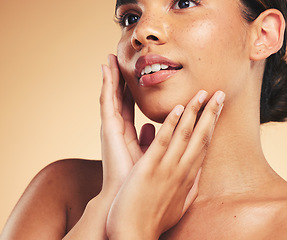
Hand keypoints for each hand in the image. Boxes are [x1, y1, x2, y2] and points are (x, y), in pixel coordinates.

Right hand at [100, 54, 153, 195]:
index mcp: (128, 136)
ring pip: (112, 96)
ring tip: (110, 57)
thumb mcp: (151, 156)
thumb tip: (153, 127)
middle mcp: (118, 130)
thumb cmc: (142, 181)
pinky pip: (107, 101)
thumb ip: (151, 141)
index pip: (129, 108)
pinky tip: (106, 67)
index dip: (130, 92)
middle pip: (119, 99)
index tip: (133, 77)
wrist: (130, 198)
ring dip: (111, 76)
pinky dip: (107, 84)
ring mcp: (111, 129)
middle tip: (119, 60)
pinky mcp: (108, 129)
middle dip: (119, 80)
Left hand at [106, 90, 224, 239]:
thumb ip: (189, 188)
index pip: (203, 147)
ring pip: (185, 135)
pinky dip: (171, 124)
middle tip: (220, 94)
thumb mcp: (178, 205)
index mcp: (187, 178)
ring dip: (195, 112)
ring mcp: (167, 169)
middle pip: (201, 137)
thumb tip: (197, 176)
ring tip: (202, 93)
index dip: (212, 127)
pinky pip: (162, 142)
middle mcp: (182, 171)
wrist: (135, 235)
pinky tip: (178, 108)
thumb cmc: (154, 220)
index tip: (218, 111)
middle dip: (211, 114)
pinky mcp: (149, 169)